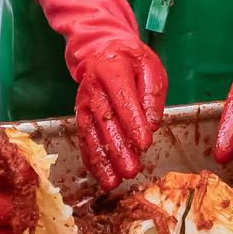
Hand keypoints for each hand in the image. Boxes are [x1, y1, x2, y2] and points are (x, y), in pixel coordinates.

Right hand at [69, 39, 166, 191]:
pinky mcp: (80, 115)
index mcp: (112, 70)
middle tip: (130, 169)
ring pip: (91, 134)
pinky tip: (100, 175)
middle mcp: (93, 87)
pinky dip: (91, 159)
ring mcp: (83, 103)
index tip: (144, 143)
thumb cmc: (131, 62)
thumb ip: (151, 94)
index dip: (132, 122)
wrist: (104, 52)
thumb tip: (151, 125)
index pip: (123, 98)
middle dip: (117, 148)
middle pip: (104, 120)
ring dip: (102, 160)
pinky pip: (84, 138)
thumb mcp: (150, 68)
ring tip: (113, 181)